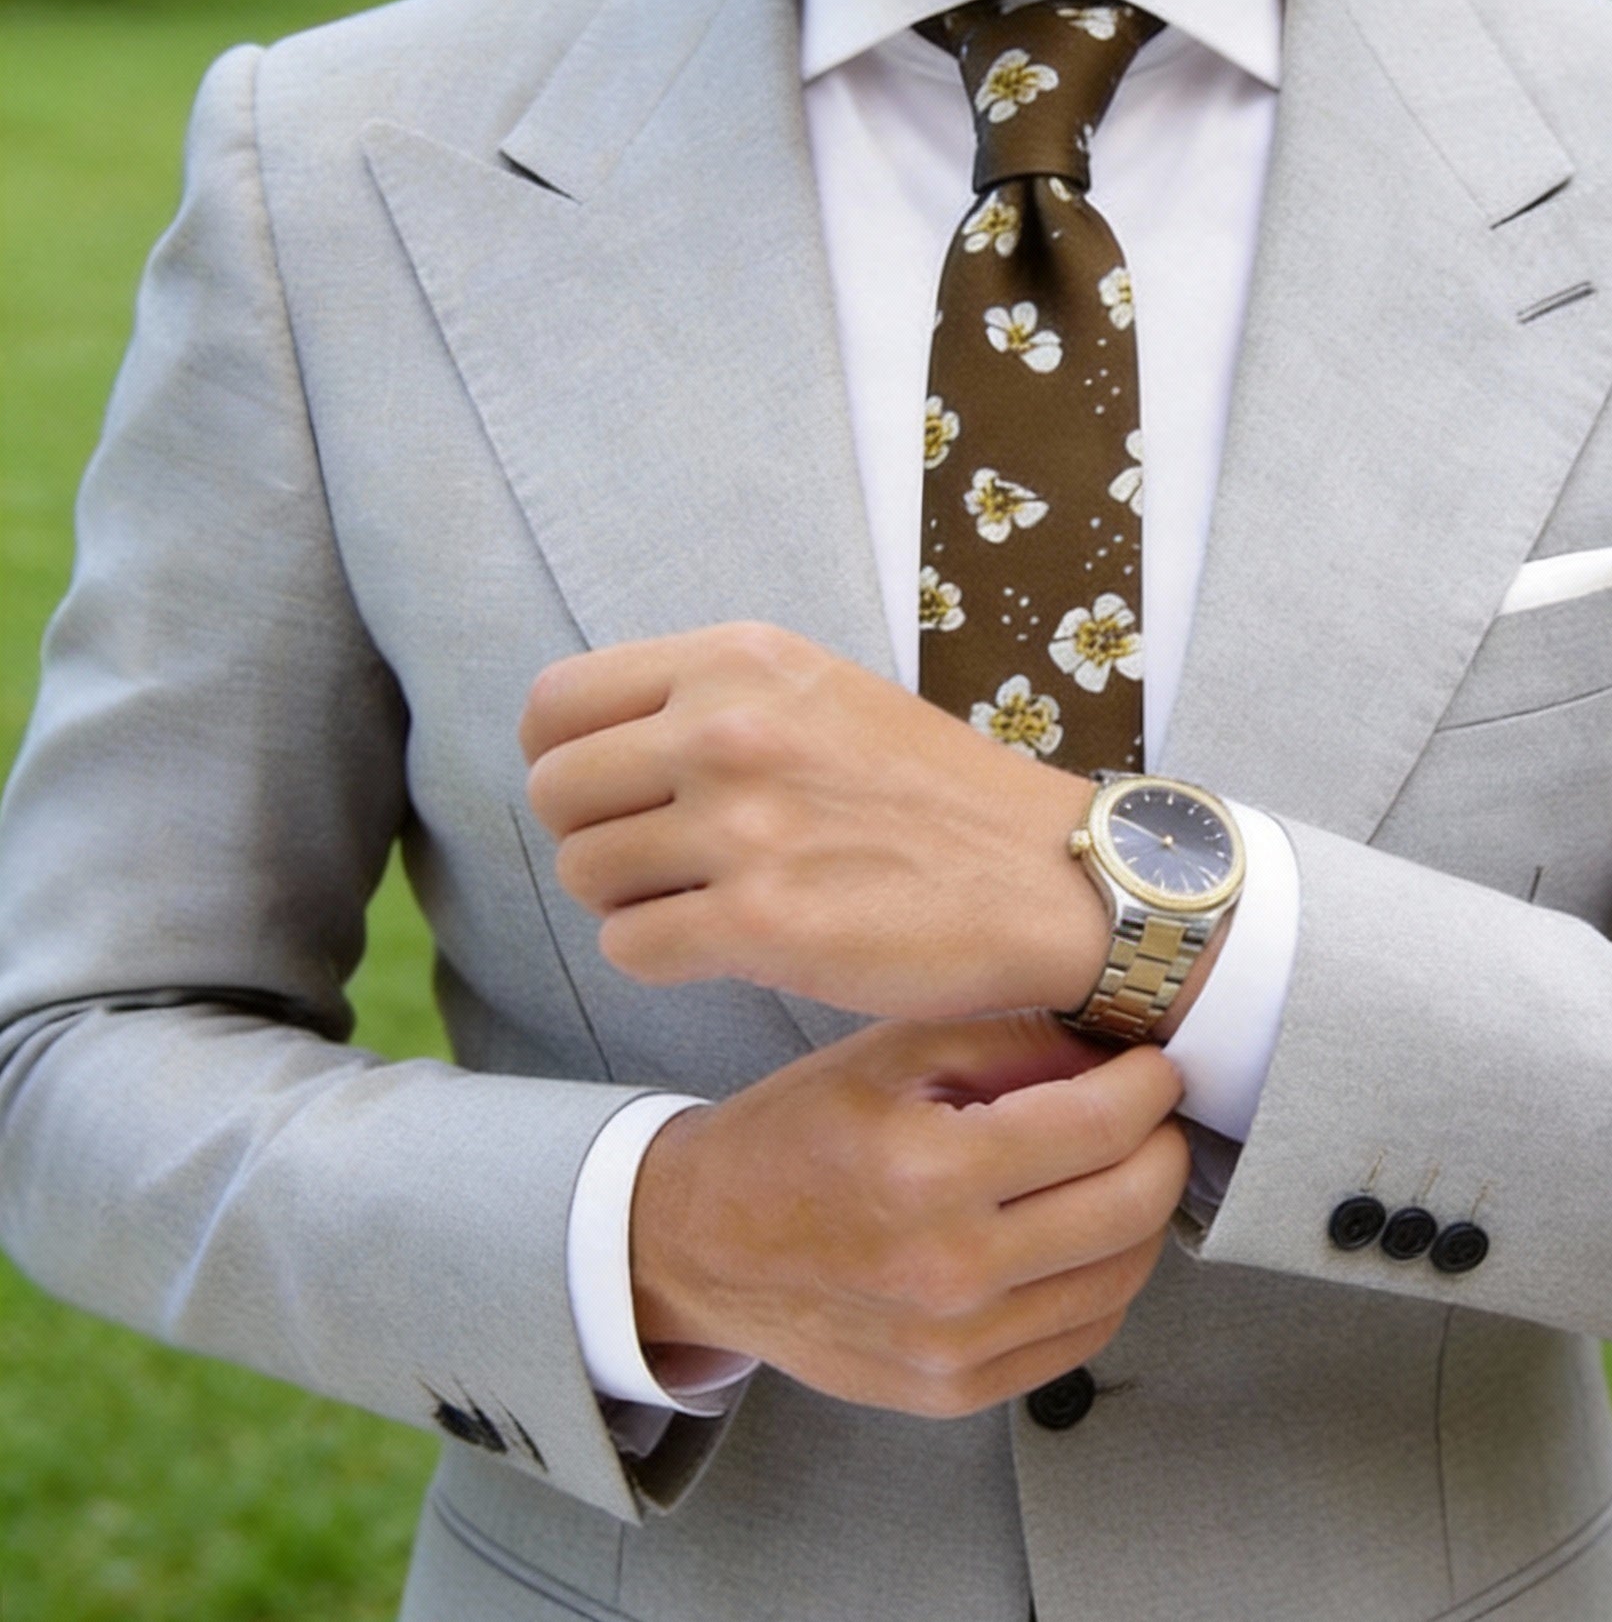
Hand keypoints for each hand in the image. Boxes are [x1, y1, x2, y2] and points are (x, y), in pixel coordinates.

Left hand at [519, 623, 1106, 1019]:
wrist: (1047, 877)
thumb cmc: (936, 795)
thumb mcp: (821, 694)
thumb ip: (710, 701)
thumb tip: (587, 747)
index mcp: (738, 662)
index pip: (554, 705)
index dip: (564, 761)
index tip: (611, 796)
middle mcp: (728, 732)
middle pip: (554, 795)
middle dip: (595, 837)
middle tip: (665, 862)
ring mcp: (742, 828)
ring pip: (584, 876)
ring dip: (631, 902)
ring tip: (709, 901)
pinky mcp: (760, 925)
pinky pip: (629, 948)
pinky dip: (663, 959)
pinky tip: (728, 947)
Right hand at [629, 1010, 1189, 1416]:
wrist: (703, 1246)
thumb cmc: (796, 1135)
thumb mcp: (891, 1054)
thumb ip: (1013, 1043)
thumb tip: (1118, 1049)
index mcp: (926, 1169)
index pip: (1100, 1128)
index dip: (1150, 1087)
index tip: (1154, 1066)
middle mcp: (947, 1269)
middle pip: (1130, 1207)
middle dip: (1165, 1147)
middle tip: (1154, 1116)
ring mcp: (954, 1345)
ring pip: (1120, 1278)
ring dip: (1143, 1216)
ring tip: (1122, 1169)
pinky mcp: (955, 1391)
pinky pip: (1082, 1337)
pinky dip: (1104, 1280)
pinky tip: (1084, 1235)